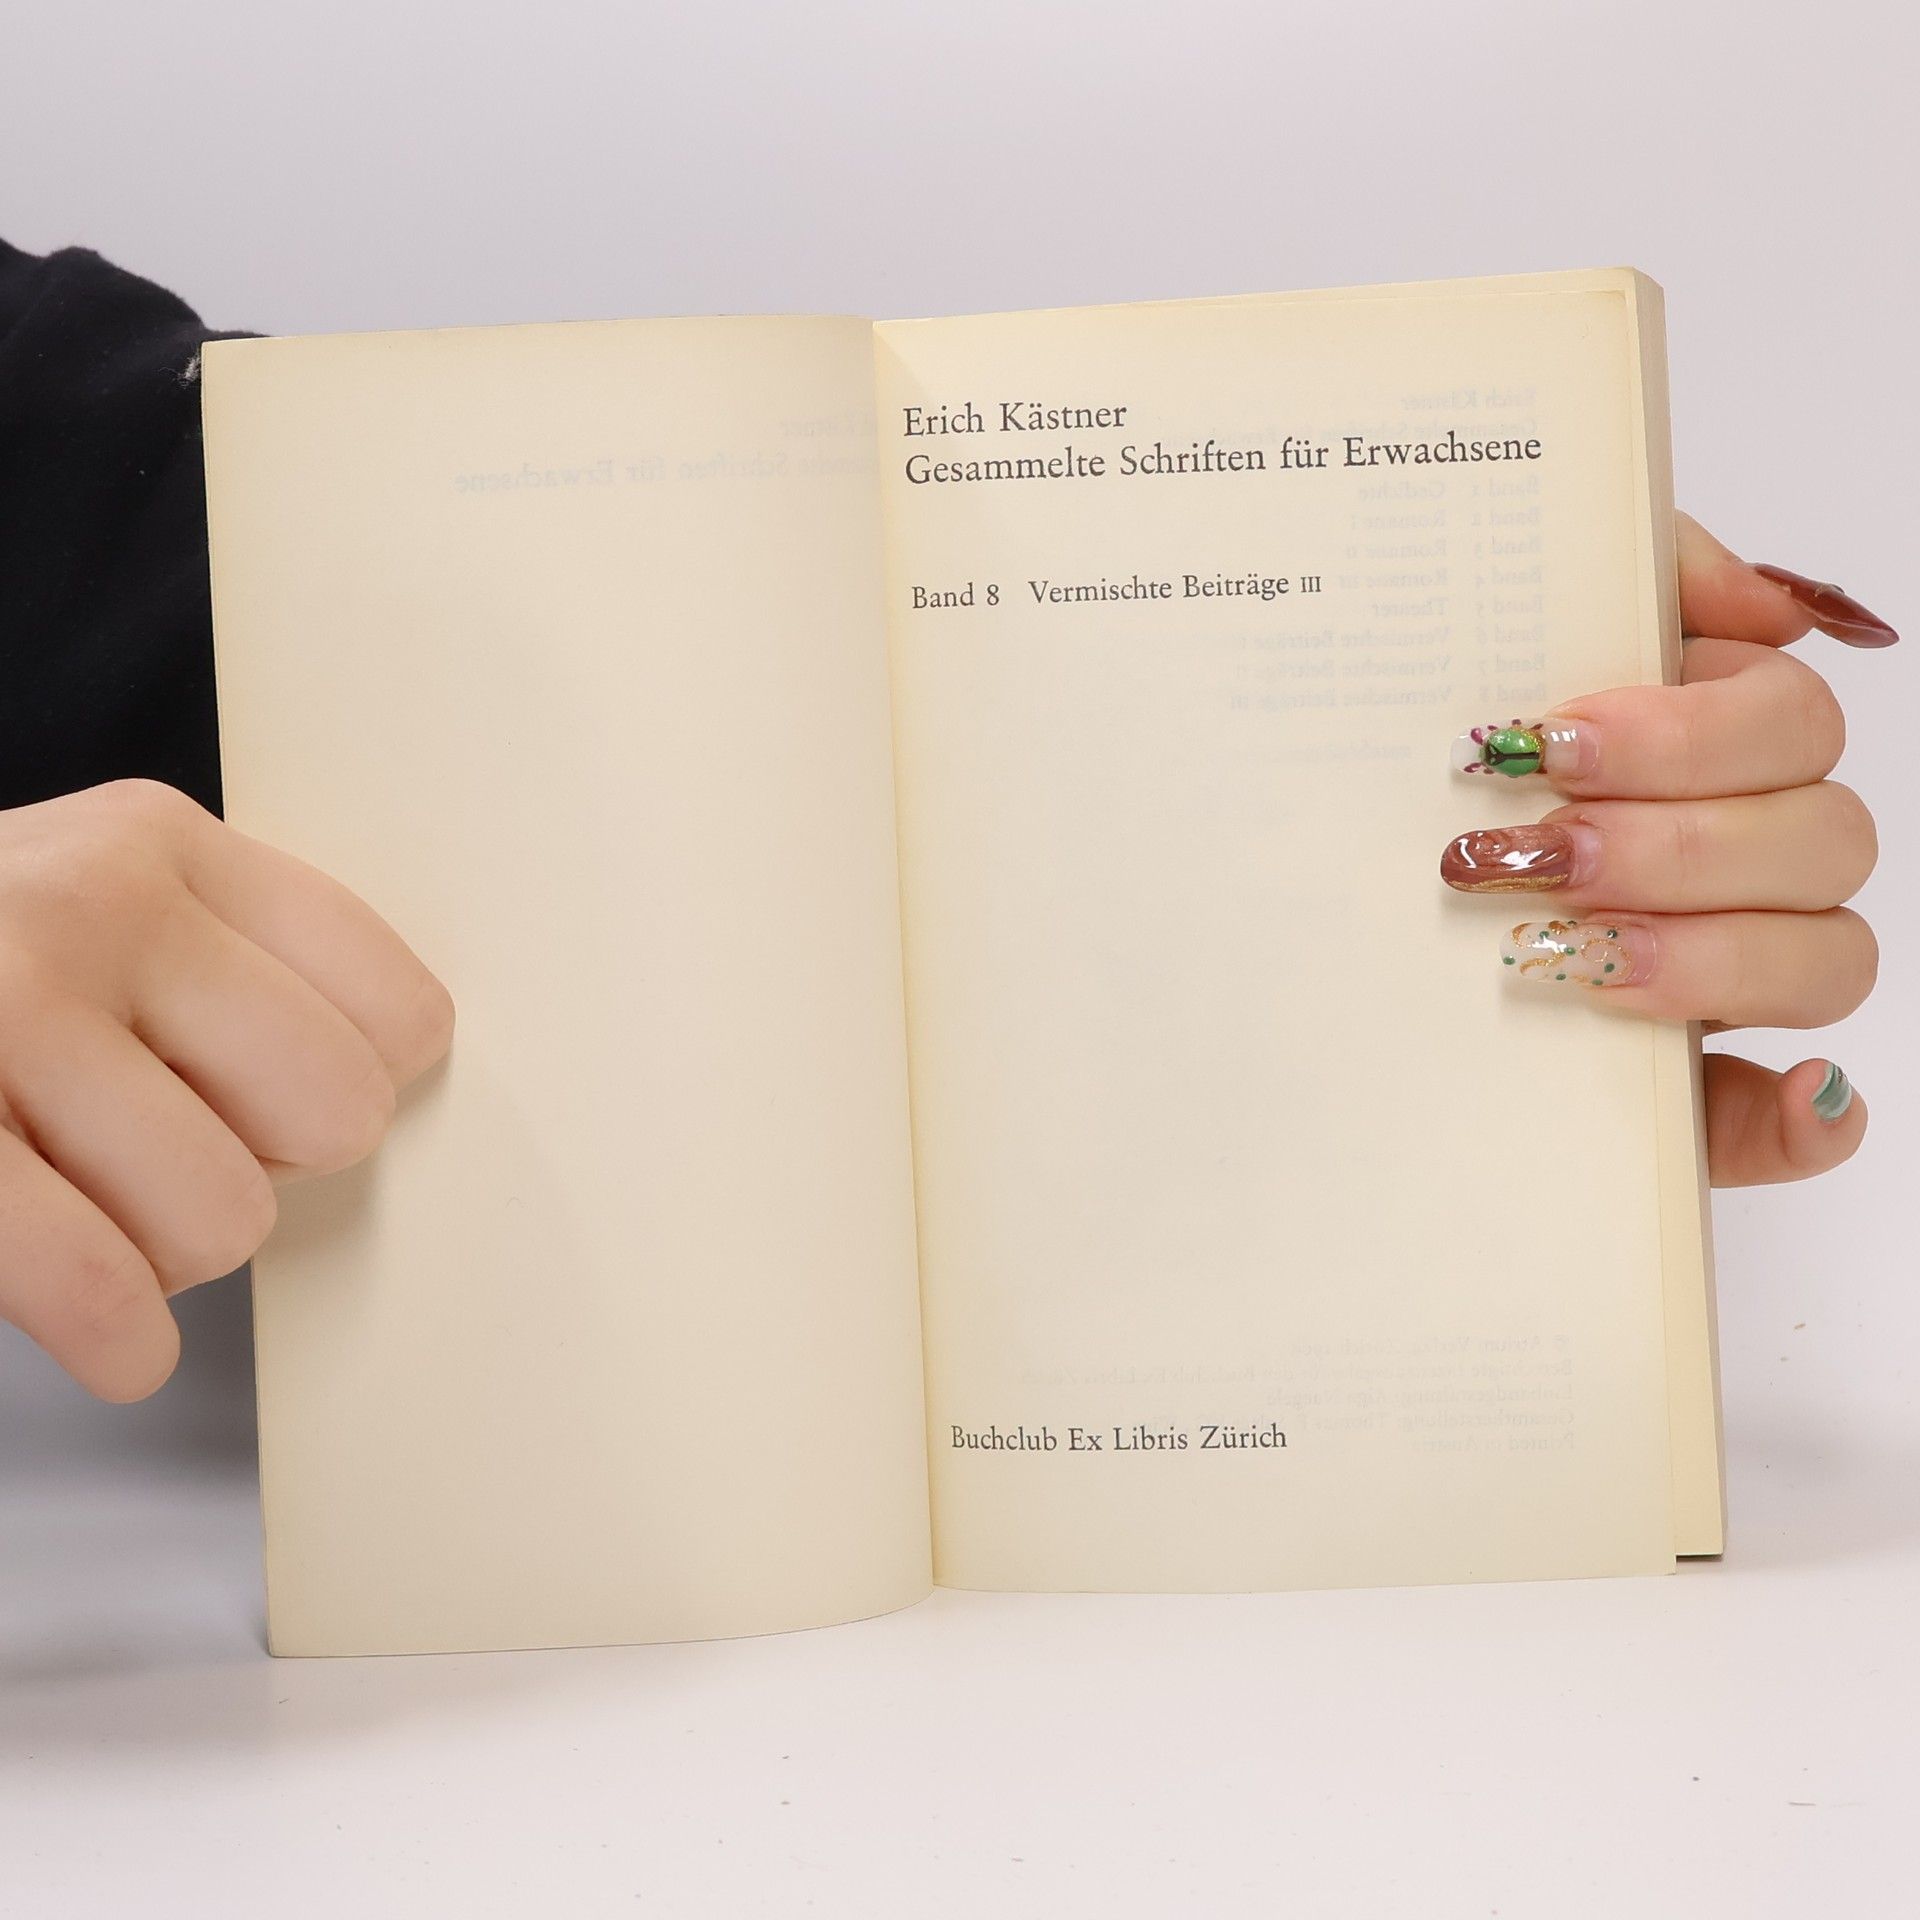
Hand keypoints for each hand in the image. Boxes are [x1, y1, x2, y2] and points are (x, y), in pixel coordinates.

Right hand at [0, 780, 453, 1399]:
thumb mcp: (90, 909)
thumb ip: (227, 963)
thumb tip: (395, 1079)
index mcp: (160, 844)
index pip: (397, 1003)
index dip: (358, 1081)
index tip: (287, 1100)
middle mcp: (84, 905)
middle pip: (338, 1110)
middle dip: (274, 1166)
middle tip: (183, 1153)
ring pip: (227, 1215)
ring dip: (171, 1251)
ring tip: (95, 1205)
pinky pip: (99, 1281)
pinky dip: (119, 1338)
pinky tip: (113, 1337)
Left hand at [1443, 512, 1893, 1186]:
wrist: (1310, 909)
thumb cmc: (1430, 770)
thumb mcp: (1501, 639)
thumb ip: (1638, 574)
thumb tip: (1765, 607)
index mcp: (1711, 744)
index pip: (1791, 723)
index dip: (1687, 737)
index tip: (1555, 748)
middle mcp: (1744, 854)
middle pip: (1821, 839)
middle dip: (1673, 846)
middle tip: (1540, 854)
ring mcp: (1732, 973)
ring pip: (1827, 960)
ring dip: (1711, 958)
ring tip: (1570, 953)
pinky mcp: (1694, 1088)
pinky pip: (1798, 1116)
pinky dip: (1805, 1112)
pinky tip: (1788, 1097)